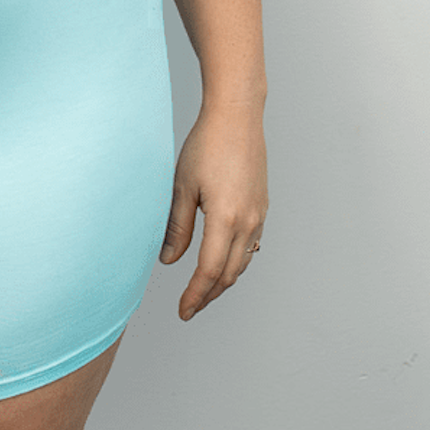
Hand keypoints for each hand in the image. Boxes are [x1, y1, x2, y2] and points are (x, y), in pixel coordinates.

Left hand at [159, 102, 267, 319]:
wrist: (236, 118)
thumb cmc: (206, 145)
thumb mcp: (182, 185)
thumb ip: (177, 226)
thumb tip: (168, 260)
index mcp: (225, 219)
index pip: (209, 271)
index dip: (195, 295)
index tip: (183, 311)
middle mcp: (248, 223)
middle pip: (228, 274)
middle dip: (208, 295)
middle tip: (189, 307)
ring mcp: (259, 216)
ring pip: (242, 262)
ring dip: (222, 281)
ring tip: (202, 290)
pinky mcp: (262, 207)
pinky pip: (250, 246)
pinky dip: (235, 262)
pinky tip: (222, 262)